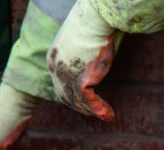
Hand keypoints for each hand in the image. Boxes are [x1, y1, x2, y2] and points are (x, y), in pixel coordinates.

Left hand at [47, 0, 121, 121]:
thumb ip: (79, 55)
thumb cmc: (92, 24)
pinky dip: (100, 110)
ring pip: (79, 101)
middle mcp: (56, 70)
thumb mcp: (79, 41)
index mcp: (53, 59)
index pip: (60, 84)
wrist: (95, 18)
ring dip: (93, 112)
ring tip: (108, 117)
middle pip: (66, 96)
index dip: (71, 96)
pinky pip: (90, 102)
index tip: (84, 101)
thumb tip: (91, 58)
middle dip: (81, 108)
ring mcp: (67, 77)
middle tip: (95, 113)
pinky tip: (109, 116)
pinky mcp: (81, 81)